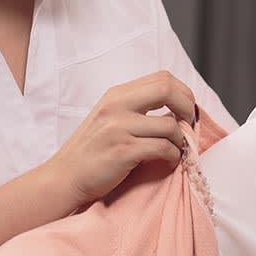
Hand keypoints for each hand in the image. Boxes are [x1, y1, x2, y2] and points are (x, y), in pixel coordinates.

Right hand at [47, 71, 197, 205]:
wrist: (65, 177)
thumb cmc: (92, 151)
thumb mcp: (110, 117)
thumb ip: (137, 107)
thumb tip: (177, 108)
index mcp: (116, 94)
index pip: (162, 78)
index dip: (183, 93)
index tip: (187, 111)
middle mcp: (116, 105)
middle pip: (167, 89)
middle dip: (188, 107)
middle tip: (190, 126)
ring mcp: (118, 127)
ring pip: (169, 125)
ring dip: (180, 141)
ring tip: (174, 150)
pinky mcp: (122, 151)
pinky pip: (163, 148)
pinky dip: (172, 156)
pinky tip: (167, 161)